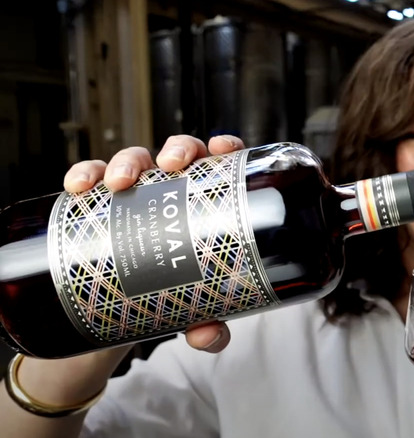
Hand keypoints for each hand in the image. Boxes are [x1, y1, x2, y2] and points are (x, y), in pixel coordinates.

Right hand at [63, 134, 245, 352]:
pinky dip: (84, 175)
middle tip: (172, 166)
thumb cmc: (179, 294)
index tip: (222, 149)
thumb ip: (211, 325)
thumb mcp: (198, 310)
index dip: (226, 147)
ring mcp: (139, 193)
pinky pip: (92, 180)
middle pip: (182, 153)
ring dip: (126, 161)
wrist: (129, 312)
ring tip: (118, 182)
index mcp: (210, 200)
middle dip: (178, 149)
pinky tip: (79, 187)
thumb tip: (208, 337)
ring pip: (136, 159)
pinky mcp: (103, 205)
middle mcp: (176, 189)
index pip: (223, 163)